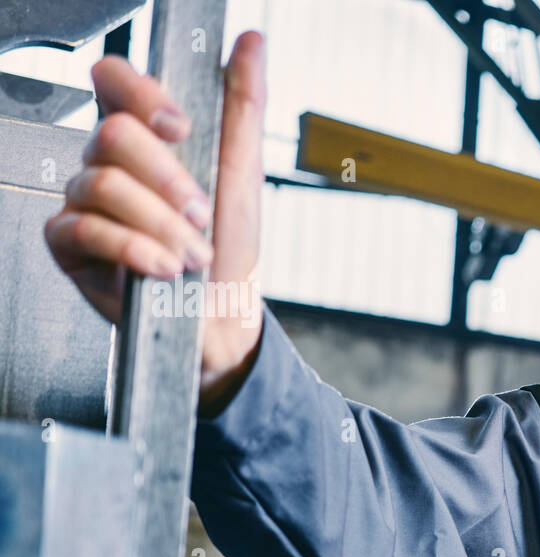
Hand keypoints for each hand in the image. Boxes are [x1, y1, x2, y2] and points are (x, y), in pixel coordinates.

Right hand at [44, 30, 267, 416]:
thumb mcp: (245, 171)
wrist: (223, 315)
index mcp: (146, 137)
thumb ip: (244, 104)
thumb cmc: (231, 247)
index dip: (141, 94)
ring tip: (189, 255)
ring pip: (102, 184)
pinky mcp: (70, 244)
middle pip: (111, 134)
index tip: (182, 129)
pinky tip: (160, 268)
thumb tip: (252, 43)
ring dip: (160, 225)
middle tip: (200, 216)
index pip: (113, 80)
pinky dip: (132, 249)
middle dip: (169, 182)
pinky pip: (84, 228)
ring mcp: (84, 201)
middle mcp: (109, 163)